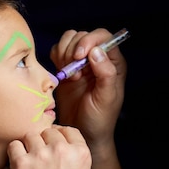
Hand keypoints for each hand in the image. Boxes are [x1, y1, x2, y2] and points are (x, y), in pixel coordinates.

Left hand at [7, 125, 91, 168]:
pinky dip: (14, 155)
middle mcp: (62, 150)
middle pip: (47, 132)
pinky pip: (13, 146)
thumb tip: (55, 142)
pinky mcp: (21, 163)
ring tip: (30, 167)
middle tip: (40, 163)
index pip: (67, 130)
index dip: (58, 136)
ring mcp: (41, 155)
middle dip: (42, 144)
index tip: (52, 145)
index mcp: (81, 153)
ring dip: (28, 148)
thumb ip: (71, 158)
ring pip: (29, 136)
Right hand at [50, 28, 126, 145]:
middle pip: (83, 36)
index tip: (79, 56)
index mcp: (113, 63)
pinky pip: (58, 51)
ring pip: (69, 40)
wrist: (82, 132)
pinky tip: (61, 74)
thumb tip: (96, 51)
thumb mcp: (106, 98)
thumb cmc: (99, 119)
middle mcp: (97, 59)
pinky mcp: (66, 68)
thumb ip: (105, 74)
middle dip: (73, 50)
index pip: (103, 37)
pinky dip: (55, 57)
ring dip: (64, 53)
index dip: (89, 41)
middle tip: (74, 73)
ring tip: (68, 74)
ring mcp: (81, 62)